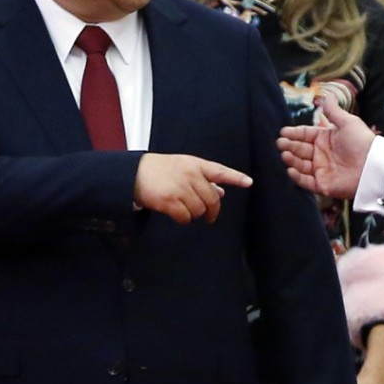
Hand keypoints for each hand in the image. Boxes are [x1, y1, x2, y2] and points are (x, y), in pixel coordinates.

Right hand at [134, 153, 251, 223]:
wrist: (134, 173)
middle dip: (212, 210)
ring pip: (199, 209)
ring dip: (195, 214)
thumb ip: (203, 178)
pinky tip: (178, 215)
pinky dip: (184, 219)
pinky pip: (185, 217)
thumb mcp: (184, 167)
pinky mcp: (168, 200)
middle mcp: (190, 175)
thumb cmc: (160, 169)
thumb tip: (221, 192)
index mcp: (196, 164)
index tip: (249, 183)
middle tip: (209, 216)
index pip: (220, 171)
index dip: (236, 177)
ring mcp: (179, 188)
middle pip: (212, 198)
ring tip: (186, 210)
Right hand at [277, 95, 374, 199]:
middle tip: (280, 142)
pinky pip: (305, 181)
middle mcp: (321, 154)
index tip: (283, 132)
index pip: (305, 134)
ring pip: (300, 164)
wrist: (373, 166)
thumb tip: (327, 96)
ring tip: (285, 154)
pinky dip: (297, 177)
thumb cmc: (362, 142)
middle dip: (289, 145)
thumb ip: (334, 111)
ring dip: (291, 159)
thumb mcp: (348, 123)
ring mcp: (321, 169)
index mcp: (326, 138)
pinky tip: (290, 169)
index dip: (294, 133)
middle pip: (300, 149)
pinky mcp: (322, 185)